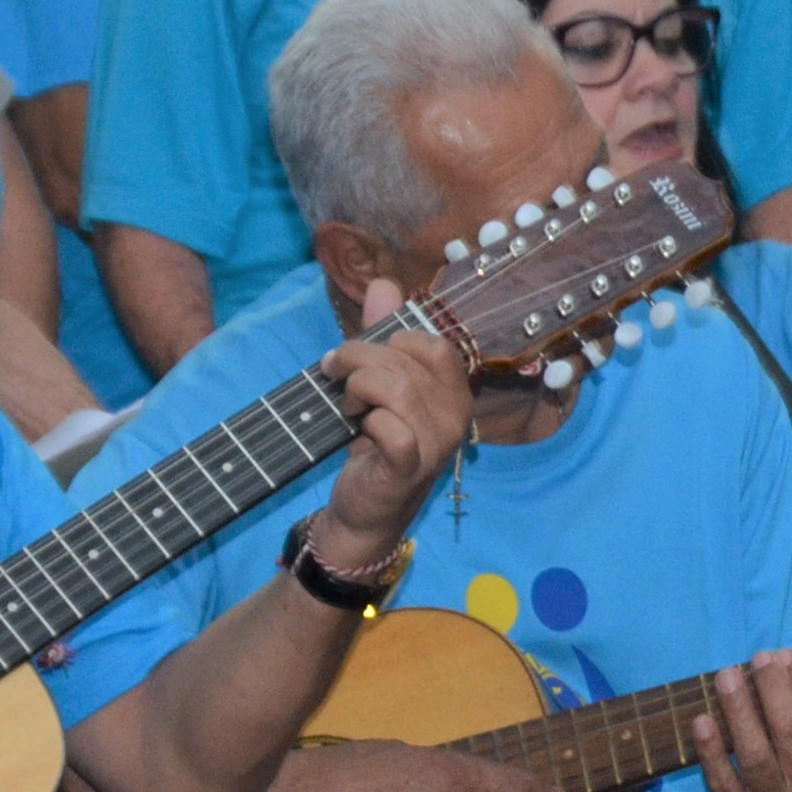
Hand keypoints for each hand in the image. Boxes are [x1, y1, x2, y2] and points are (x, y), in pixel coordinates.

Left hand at [312, 279, 473, 567]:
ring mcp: (438, 442)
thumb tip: (383, 284)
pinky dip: (365, 420)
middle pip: (406, 361)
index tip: (354, 358)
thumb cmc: (374, 444)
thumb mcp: (376, 384)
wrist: (365, 507)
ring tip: (347, 404)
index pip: (431, 344)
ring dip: (357, 388)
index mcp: (454, 391)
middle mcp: (457, 415)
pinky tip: (356, 428)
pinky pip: (390, 426)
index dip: (388, 341)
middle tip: (335, 375)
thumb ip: (381, 335)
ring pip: (396, 387)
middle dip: (358, 359)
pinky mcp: (412, 466)